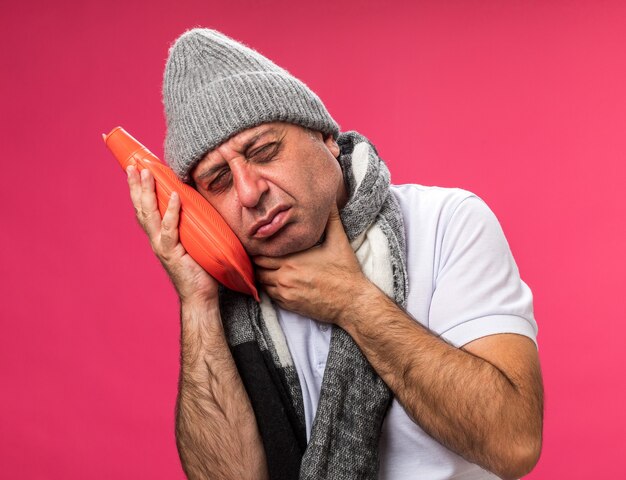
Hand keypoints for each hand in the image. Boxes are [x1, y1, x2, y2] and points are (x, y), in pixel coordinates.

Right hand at [126, 165, 218, 304]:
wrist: (200, 296)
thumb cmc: (199, 269)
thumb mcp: (192, 241)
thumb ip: (189, 225)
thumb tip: (197, 203)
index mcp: (159, 236)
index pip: (145, 208)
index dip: (138, 190)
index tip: (135, 169)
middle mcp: (156, 239)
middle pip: (141, 208)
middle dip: (136, 185)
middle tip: (134, 164)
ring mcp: (162, 246)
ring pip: (150, 215)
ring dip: (147, 192)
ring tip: (146, 172)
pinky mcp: (172, 253)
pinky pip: (171, 229)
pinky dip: (172, 212)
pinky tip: (175, 196)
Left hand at [253, 203, 369, 323]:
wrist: (352, 302)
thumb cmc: (345, 272)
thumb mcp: (339, 242)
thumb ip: (331, 219)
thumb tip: (330, 201)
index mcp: (292, 259)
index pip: (260, 253)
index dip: (258, 248)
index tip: (261, 242)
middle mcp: (284, 277)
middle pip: (257, 267)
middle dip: (258, 261)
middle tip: (262, 254)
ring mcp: (285, 293)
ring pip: (261, 282)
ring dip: (263, 274)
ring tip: (268, 267)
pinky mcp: (289, 305)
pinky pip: (269, 295)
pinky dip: (270, 288)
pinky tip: (277, 281)